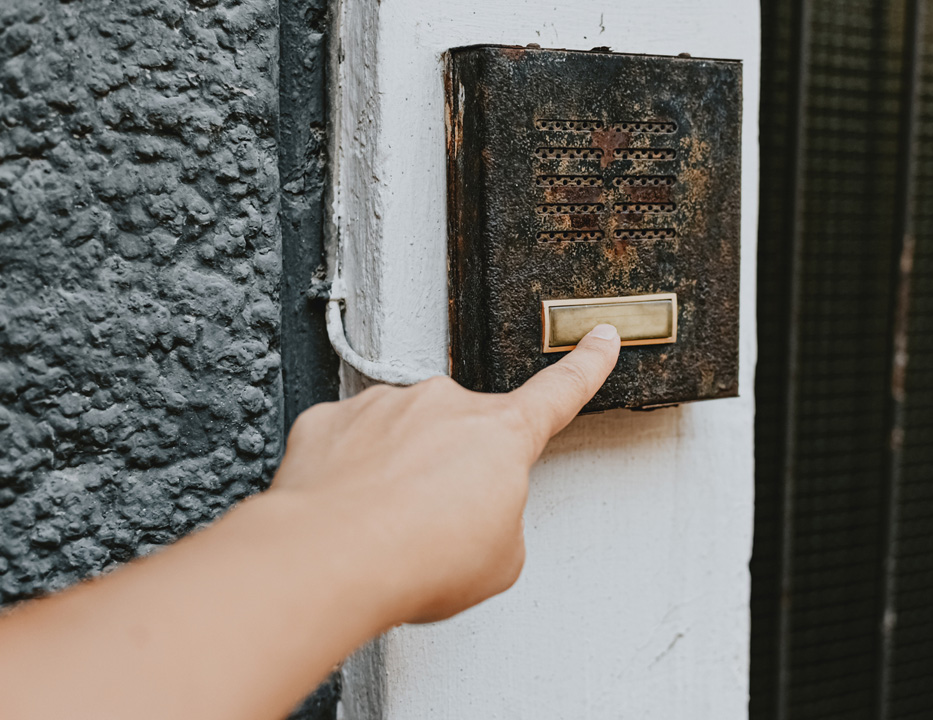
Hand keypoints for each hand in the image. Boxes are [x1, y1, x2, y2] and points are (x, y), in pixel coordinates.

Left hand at [269, 324, 620, 624]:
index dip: (585, 366)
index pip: (559, 393)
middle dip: (452, 474)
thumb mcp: (499, 560)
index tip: (598, 338)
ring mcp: (385, 407)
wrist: (334, 558)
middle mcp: (445, 406)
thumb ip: (498, 523)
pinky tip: (346, 512)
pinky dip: (348, 476)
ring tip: (386, 528)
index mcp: (502, 435)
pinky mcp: (330, 421)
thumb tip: (472, 521)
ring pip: (402, 438)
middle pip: (462, 436)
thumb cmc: (419, 558)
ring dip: (398, 475)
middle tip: (435, 527)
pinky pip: (348, 444)